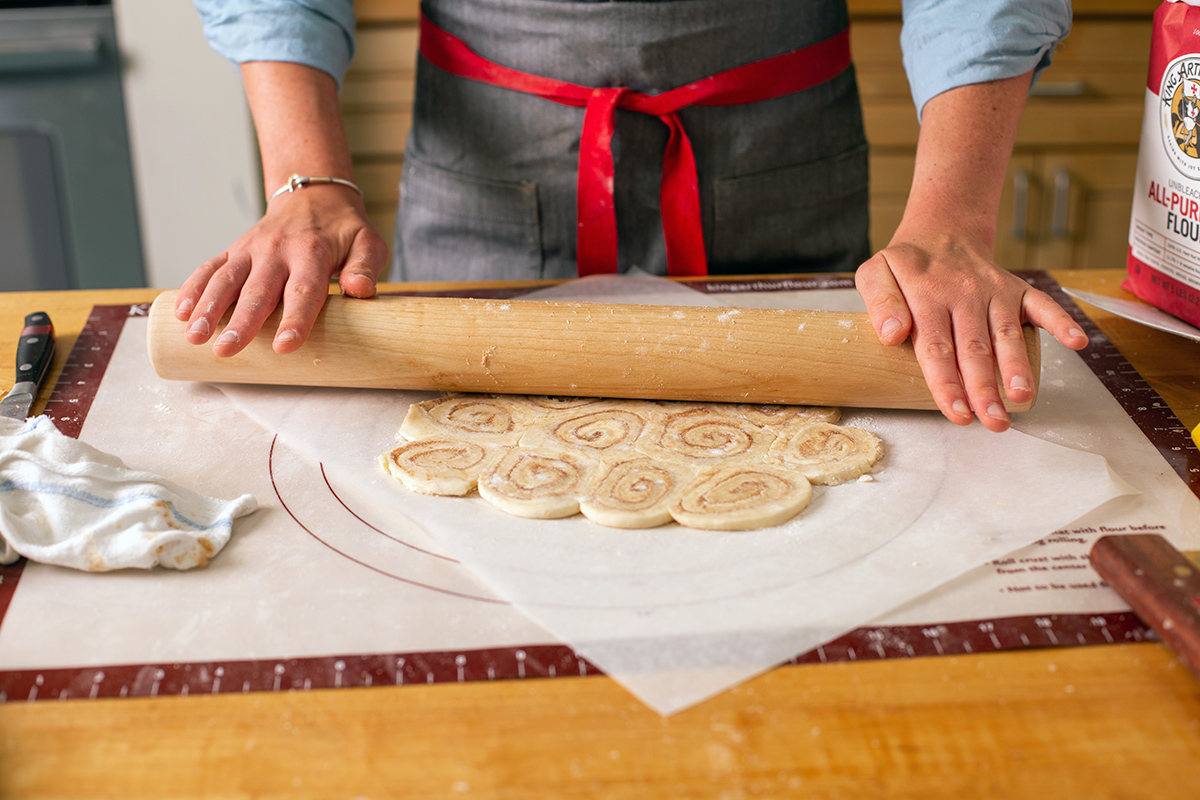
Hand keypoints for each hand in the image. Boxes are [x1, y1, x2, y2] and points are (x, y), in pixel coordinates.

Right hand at [174, 185, 387, 356]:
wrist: (314, 195)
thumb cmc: (345, 230)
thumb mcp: (369, 243)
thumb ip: (366, 267)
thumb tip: (360, 291)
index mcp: (313, 253)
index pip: (304, 291)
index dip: (295, 320)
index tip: (285, 346)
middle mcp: (278, 250)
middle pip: (258, 290)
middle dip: (241, 321)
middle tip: (226, 349)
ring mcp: (252, 249)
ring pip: (226, 279)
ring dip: (208, 307)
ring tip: (195, 336)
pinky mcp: (235, 249)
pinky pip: (210, 267)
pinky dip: (193, 288)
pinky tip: (181, 312)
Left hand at [855, 226, 1087, 431]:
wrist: (941, 231)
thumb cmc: (906, 265)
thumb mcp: (875, 273)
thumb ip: (880, 303)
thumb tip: (892, 335)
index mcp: (927, 295)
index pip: (936, 347)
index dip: (947, 383)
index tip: (957, 413)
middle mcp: (964, 294)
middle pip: (975, 349)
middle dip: (985, 389)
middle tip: (993, 422)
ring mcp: (994, 291)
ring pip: (1007, 334)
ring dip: (1017, 366)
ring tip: (1023, 396)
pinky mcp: (1016, 288)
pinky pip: (1041, 304)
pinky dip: (1061, 321)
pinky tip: (1077, 342)